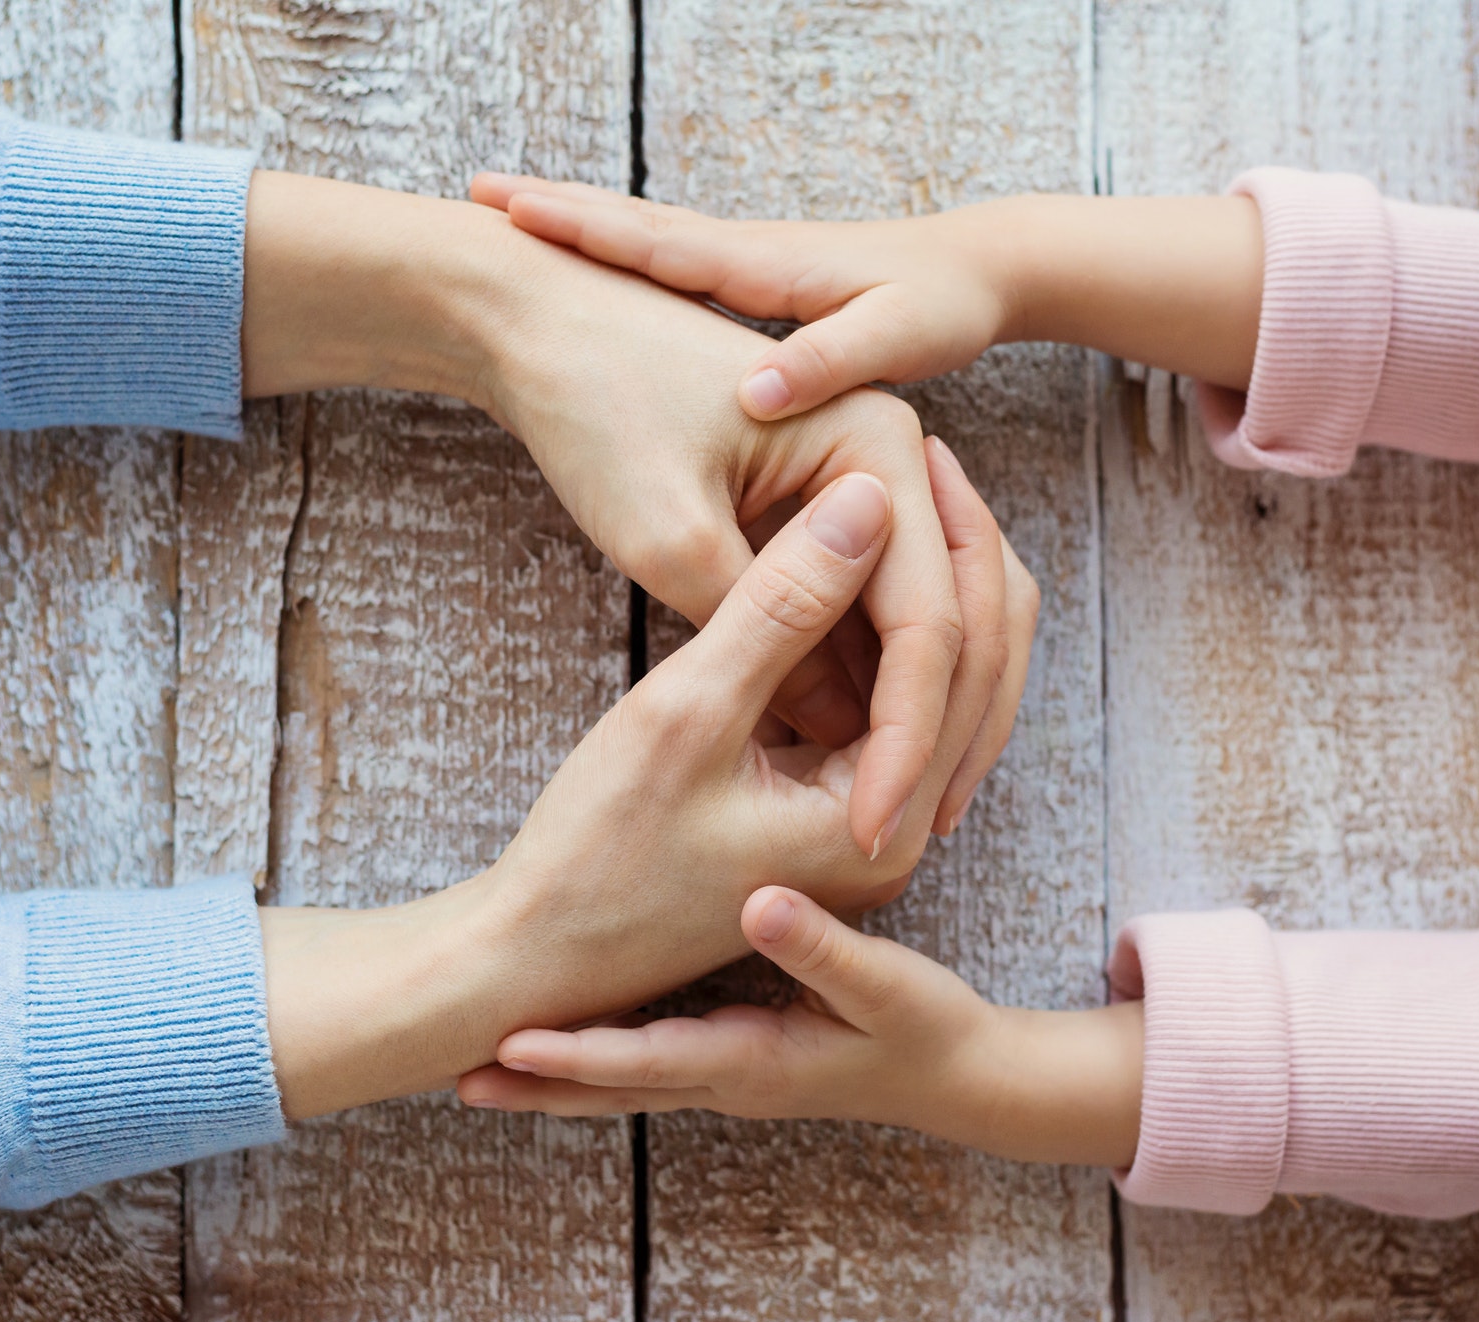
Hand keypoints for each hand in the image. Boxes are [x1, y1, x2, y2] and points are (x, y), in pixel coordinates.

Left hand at [241, 169, 1036, 847]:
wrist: (537, 321)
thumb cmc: (592, 407)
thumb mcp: (669, 539)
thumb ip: (764, 635)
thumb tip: (839, 732)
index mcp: (878, 439)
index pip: (925, 615)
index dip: (905, 734)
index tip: (868, 833)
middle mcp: (891, 454)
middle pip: (941, 621)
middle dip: (925, 737)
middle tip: (894, 843)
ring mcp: (860, 478)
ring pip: (908, 621)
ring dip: (897, 716)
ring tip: (869, 826)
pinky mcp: (819, 504)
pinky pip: (859, 605)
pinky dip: (852, 678)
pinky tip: (833, 761)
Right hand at [258, 458, 1009, 1118]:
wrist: (534, 950)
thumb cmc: (596, 850)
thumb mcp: (686, 711)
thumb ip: (782, 607)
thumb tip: (871, 500)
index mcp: (882, 824)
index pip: (956, 661)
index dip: (945, 544)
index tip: (926, 448)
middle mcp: (890, 839)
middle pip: (954, 676)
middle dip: (942, 564)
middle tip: (926, 454)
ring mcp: (854, 835)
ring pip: (908, 689)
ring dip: (896, 597)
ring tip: (884, 487)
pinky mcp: (814, 822)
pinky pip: (861, 711)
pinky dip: (855, 640)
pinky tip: (832, 564)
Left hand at [457, 886, 1145, 1167]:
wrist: (961, 1076)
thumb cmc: (927, 1029)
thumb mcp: (884, 984)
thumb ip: (823, 948)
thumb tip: (758, 904)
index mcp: (752, 1060)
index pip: (645, 1063)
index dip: (575, 1056)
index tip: (507, 1044)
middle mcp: (726, 1078)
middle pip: (610, 1092)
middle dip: (535, 1087)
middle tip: (454, 1076)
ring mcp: (727, 1073)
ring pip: (621, 1081)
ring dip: (553, 1078)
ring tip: (482, 1063)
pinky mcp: (734, 1054)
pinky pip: (645, 1063)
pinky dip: (594, 1058)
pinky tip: (563, 1036)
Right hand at [472, 172, 1013, 421]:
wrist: (981, 268)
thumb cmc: (941, 306)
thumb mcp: (893, 337)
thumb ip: (824, 360)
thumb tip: (752, 392)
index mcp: (763, 265)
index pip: (656, 241)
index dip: (585, 227)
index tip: (513, 211)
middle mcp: (743, 252)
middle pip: (631, 224)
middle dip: (557, 208)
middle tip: (480, 190)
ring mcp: (744, 262)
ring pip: (643, 236)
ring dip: (577, 224)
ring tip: (509, 214)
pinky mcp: (750, 284)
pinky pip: (667, 261)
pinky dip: (617, 251)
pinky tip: (588, 266)